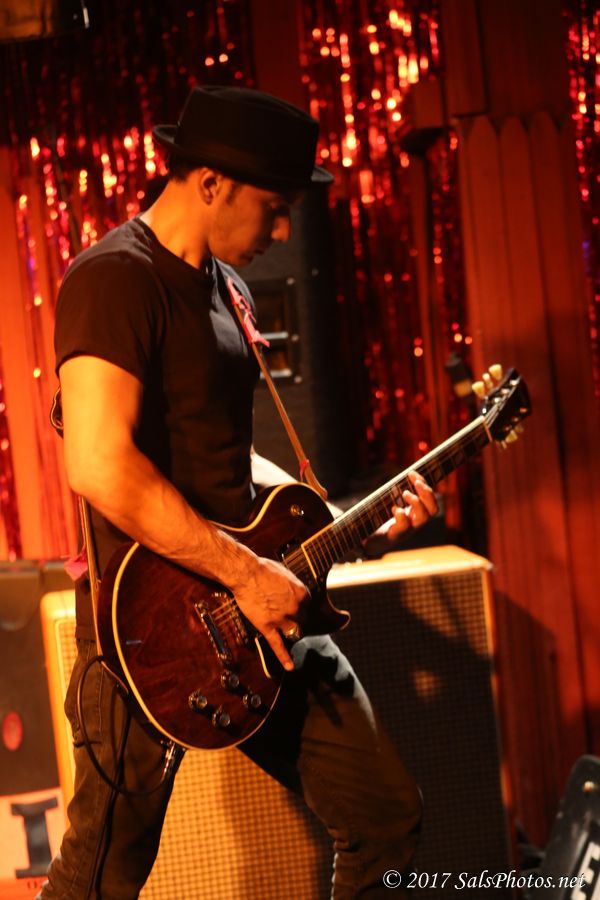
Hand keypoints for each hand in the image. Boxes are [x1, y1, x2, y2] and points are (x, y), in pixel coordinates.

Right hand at [232, 556, 307, 671]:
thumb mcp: (285, 573)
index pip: (309, 607)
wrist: (245, 573)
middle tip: (289, 618)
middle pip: (303, 621)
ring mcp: (281, 619)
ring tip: (287, 631)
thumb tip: (295, 592)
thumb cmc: (263, 569)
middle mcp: (295, 608)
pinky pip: (278, 645)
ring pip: (294, 633)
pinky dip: (284, 658)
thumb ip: (293, 586)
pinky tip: (290, 667)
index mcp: (302, 593)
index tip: (297, 609)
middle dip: (297, 621)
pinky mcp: (267, 627)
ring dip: (292, 633)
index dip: (302, 608)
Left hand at [387, 471, 437, 540]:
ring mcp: (407, 530)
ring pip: (423, 518)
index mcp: (417, 513)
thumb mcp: (394, 504)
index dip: (425, 484)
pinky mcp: (395, 535)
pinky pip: (404, 527)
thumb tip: (409, 474)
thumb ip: (401, 493)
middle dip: (427, 494)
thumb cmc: (383, 521)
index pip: (430, 499)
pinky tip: (395, 509)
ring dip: (417, 503)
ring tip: (405, 493)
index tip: (412, 473)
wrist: (372, 542)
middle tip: (417, 483)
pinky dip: (402, 516)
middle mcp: (416, 522)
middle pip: (433, 509)